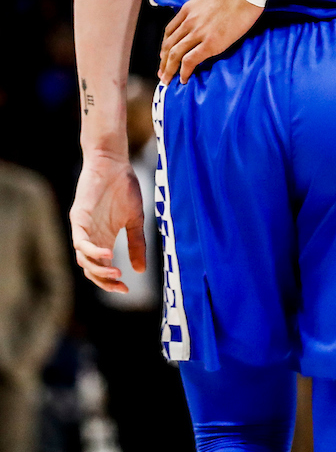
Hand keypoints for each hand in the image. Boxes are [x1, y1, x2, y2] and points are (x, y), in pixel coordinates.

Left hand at [70, 152, 145, 292]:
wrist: (114, 162)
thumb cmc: (124, 187)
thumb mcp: (135, 219)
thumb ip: (136, 244)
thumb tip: (140, 271)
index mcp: (103, 239)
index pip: (101, 269)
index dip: (111, 282)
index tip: (127, 288)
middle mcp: (91, 237)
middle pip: (90, 269)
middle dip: (104, 281)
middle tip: (121, 285)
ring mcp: (83, 228)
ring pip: (83, 259)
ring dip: (98, 270)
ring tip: (117, 272)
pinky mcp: (79, 217)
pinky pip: (81, 241)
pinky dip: (92, 251)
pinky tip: (108, 254)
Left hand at [158, 0, 260, 84]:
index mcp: (188, 8)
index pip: (169, 31)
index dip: (165, 46)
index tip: (165, 55)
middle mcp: (189, 21)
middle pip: (169, 45)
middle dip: (164, 62)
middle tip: (163, 74)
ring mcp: (199, 32)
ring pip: (175, 55)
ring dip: (169, 70)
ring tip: (169, 80)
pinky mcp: (211, 43)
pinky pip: (191, 60)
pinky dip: (184, 72)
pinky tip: (184, 79)